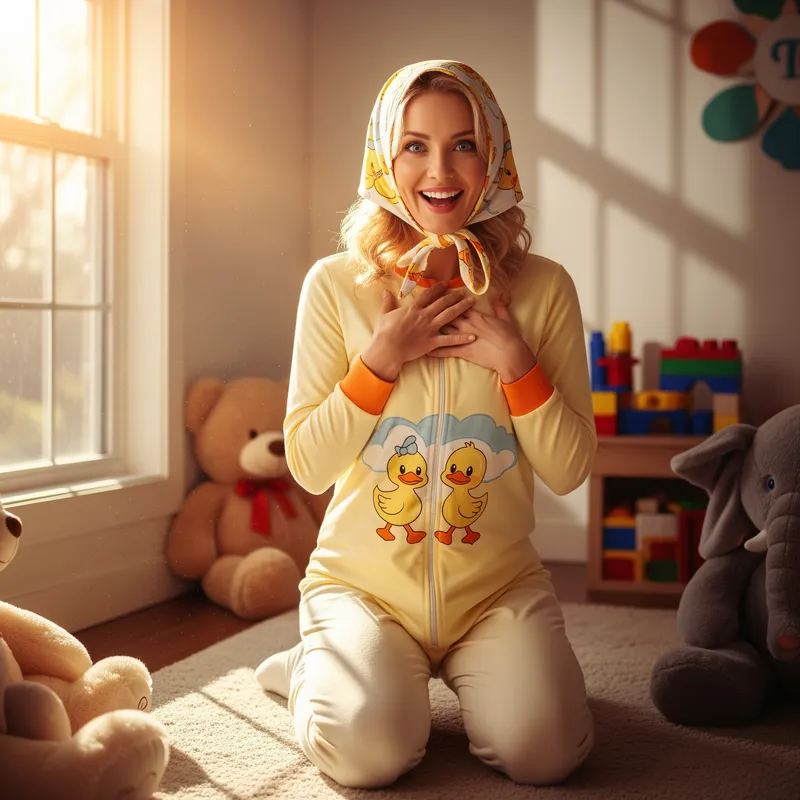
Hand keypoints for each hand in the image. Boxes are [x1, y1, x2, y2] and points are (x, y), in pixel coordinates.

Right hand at [361, 282, 475, 381]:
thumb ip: (387, 303)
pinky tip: (472, 336)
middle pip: (442, 303)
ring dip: (461, 308)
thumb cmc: (384, 332)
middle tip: (463, 292)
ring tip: (471, 303)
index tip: (446, 283)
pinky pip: (450, 340)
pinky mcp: (432, 342)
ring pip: (449, 316)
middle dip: (454, 296)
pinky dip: (462, 338)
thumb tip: (385, 291)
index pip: (428, 295)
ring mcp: (430, 329)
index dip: (438, 288)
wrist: (387, 349)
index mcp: (413, 309)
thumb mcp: (384, 314)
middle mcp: (424, 316)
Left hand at [428, 300, 536, 383]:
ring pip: (444, 331)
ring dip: (433, 329)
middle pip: (447, 315)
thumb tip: (499, 297)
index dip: (450, 301)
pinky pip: (446, 351)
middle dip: (437, 312)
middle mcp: (467, 325)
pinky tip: (426, 351)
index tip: (441, 297)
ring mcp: (463, 338)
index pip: (459, 306)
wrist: (509, 354)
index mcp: (476, 316)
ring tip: (422, 327)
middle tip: (426, 309)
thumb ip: (500, 307)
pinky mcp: (463, 351)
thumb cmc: (509, 336)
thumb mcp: (506, 318)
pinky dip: (435, 351)